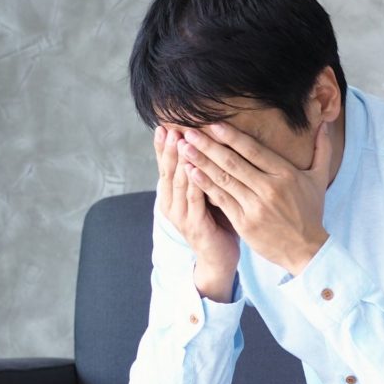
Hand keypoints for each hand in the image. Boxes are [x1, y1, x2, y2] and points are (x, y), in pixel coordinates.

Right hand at [153, 125, 238, 300]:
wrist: (219, 258)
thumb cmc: (217, 223)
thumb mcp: (207, 195)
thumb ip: (203, 174)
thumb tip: (206, 146)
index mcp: (172, 195)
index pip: (166, 166)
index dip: (164, 146)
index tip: (164, 125)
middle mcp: (171, 203)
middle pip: (168, 170)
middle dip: (170, 148)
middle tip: (170, 127)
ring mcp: (180, 215)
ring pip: (179, 182)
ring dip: (179, 160)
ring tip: (180, 140)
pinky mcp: (194, 225)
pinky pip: (194, 199)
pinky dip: (194, 182)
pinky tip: (194, 168)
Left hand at [179, 122, 331, 274]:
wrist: (306, 249)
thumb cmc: (311, 212)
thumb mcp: (319, 180)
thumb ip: (322, 150)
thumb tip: (324, 125)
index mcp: (286, 175)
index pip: (254, 151)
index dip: (232, 137)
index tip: (213, 124)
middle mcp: (269, 189)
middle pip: (233, 163)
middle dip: (208, 145)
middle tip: (189, 131)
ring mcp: (255, 207)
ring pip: (223, 179)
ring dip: (201, 162)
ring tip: (184, 148)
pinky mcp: (244, 222)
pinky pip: (221, 199)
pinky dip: (205, 185)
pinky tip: (191, 173)